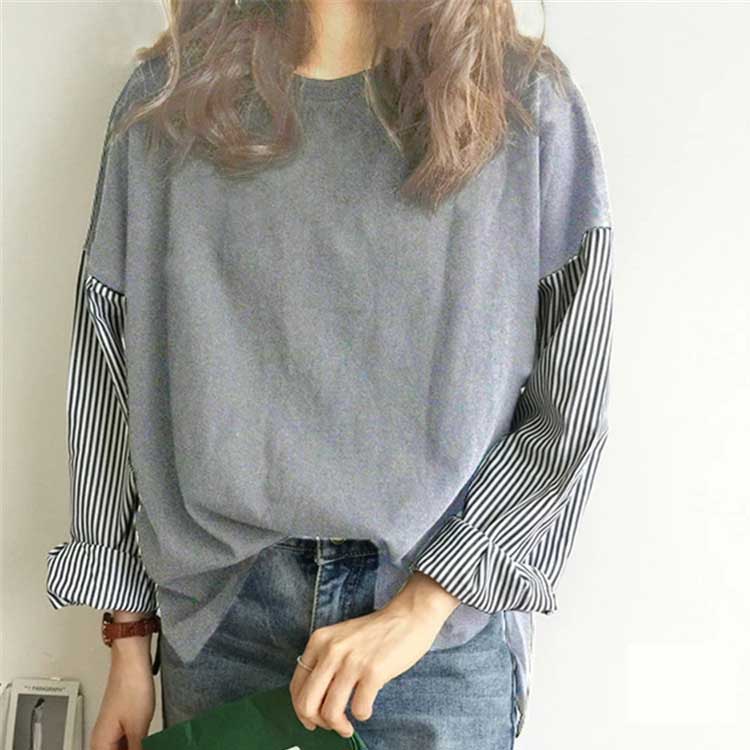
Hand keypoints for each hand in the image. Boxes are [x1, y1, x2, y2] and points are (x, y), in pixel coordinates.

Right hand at [90, 636, 154, 749]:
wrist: (132, 662)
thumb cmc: (131, 687)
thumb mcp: (138, 728)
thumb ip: (139, 749)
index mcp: (100, 746)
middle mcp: (102, 740)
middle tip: (149, 743)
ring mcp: (111, 730)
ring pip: (122, 749)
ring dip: (137, 747)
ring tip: (151, 741)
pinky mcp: (122, 722)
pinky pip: (127, 742)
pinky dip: (138, 744)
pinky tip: (150, 741)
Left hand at [288, 571, 459, 737]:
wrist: (408, 616)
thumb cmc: (375, 632)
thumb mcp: (340, 639)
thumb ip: (325, 662)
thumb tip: (313, 703)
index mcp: (319, 641)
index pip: (296, 687)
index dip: (301, 711)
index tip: (312, 721)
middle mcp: (331, 650)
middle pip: (307, 703)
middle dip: (318, 723)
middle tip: (331, 726)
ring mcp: (352, 661)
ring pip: (330, 712)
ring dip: (339, 727)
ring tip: (348, 726)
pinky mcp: (373, 671)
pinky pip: (359, 709)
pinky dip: (362, 715)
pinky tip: (367, 706)